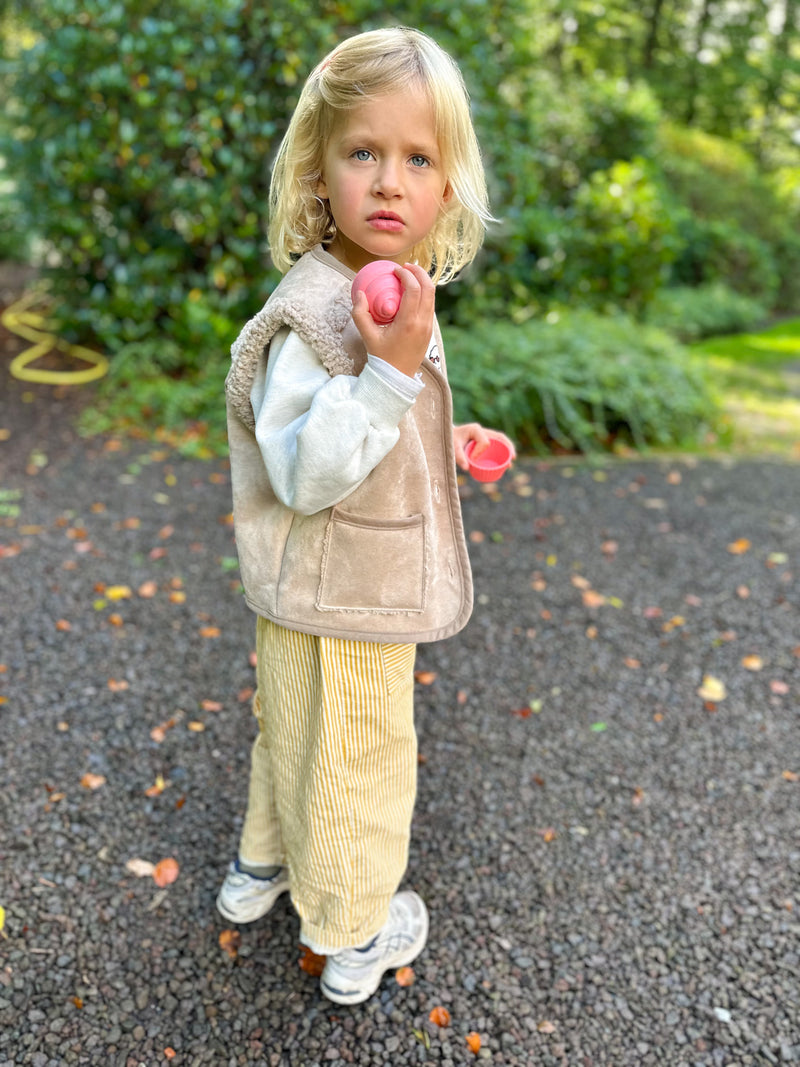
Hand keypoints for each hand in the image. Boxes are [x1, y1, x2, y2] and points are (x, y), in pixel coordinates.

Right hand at [351, 262, 434, 377]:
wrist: (396, 378)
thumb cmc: (382, 357)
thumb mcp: (367, 336)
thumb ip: (360, 314)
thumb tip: (360, 294)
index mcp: (409, 322)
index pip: (414, 289)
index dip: (406, 274)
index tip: (395, 270)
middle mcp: (423, 323)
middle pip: (429, 288)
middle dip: (419, 272)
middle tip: (406, 266)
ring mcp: (428, 327)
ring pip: (432, 296)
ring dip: (423, 282)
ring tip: (409, 276)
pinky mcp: (429, 330)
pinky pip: (430, 305)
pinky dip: (424, 294)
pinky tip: (412, 292)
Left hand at [453, 423, 515, 470]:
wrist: (447, 435)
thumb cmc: (449, 440)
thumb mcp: (452, 446)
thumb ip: (458, 456)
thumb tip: (466, 469)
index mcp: (475, 429)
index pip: (485, 442)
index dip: (481, 452)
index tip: (472, 459)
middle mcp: (482, 431)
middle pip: (499, 437)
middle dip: (508, 447)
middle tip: (512, 458)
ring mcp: (485, 435)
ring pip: (501, 441)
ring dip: (508, 450)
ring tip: (511, 462)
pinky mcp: (484, 440)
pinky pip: (497, 445)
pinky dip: (502, 452)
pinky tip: (505, 462)